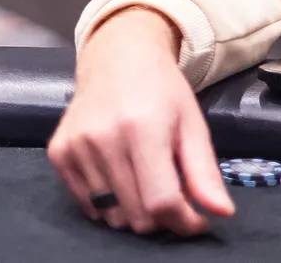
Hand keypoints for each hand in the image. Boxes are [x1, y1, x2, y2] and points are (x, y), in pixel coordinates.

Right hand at [47, 7, 232, 235]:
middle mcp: (103, 137)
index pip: (161, 202)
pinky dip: (105, 203)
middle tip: (168, 192)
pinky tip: (117, 178)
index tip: (196, 219)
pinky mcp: (59, 151)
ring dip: (132, 210)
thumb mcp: (192, 125)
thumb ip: (204, 172)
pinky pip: (86, 204)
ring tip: (142, 181)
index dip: (184, 222)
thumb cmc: (161, 91)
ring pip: (110, 215)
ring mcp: (77, 145)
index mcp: (142, 129)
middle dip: (160, 217)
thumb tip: (221, 213)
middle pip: (136, 215)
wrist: (117, 57)